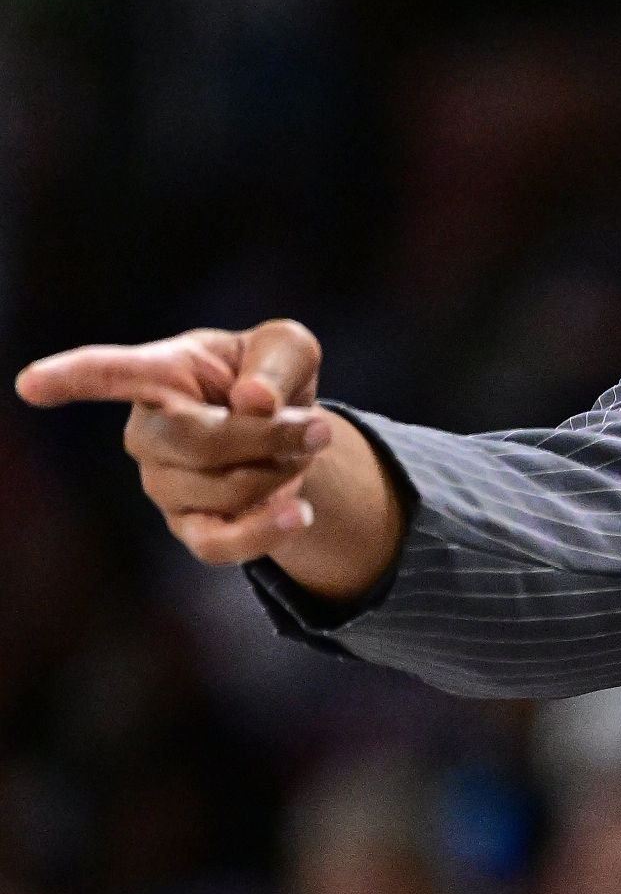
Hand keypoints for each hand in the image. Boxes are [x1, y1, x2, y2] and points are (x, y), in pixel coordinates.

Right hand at [16, 319, 401, 595]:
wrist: (292, 436)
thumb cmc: (274, 377)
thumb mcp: (288, 348)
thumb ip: (278, 361)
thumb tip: (252, 402)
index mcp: (161, 372)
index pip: (107, 373)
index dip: (70, 378)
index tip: (30, 385)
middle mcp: (146, 430)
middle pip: (199, 441)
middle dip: (270, 437)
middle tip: (317, 427)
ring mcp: (161, 485)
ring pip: (227, 489)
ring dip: (282, 471)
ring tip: (296, 453)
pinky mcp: (190, 529)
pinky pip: (221, 545)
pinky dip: (269, 531)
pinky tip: (301, 513)